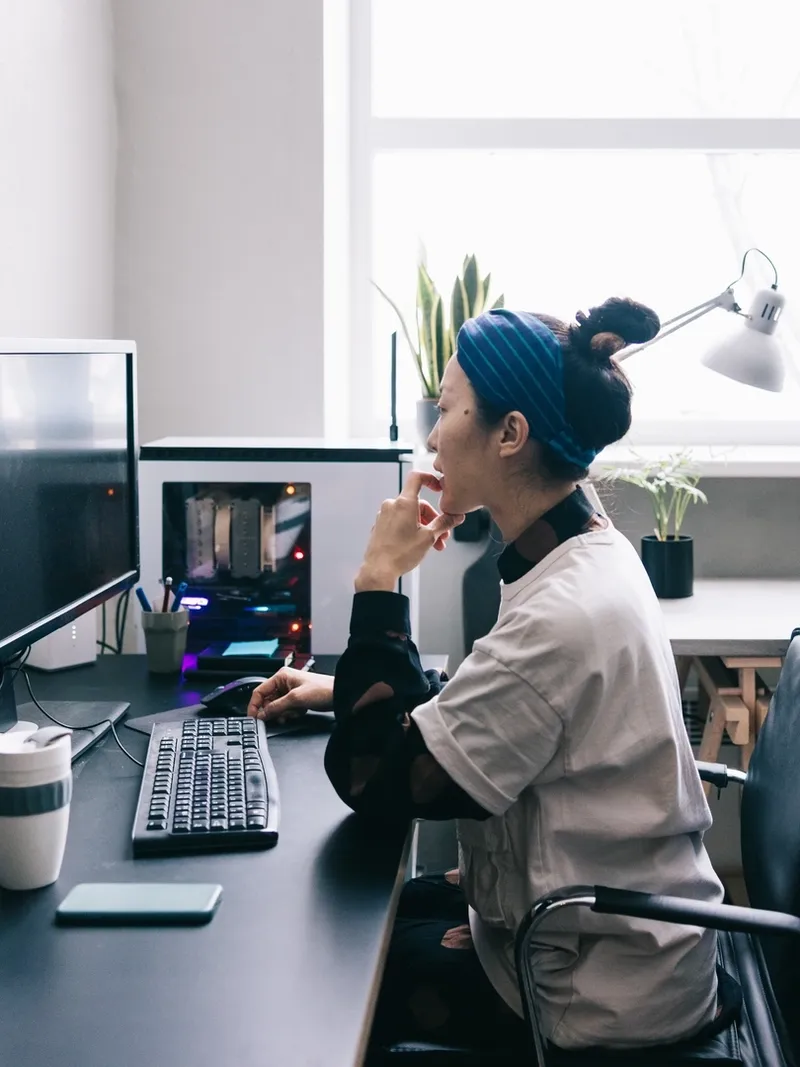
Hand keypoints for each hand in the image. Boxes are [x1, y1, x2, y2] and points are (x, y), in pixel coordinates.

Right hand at [246, 667, 334, 721]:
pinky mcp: (297, 699)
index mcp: (281, 676)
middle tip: (278, 717)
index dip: (255, 705)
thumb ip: (276, 707)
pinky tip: (298, 712)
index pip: (259, 691)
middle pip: (268, 701)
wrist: (339, 695)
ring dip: (283, 713)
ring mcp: (290, 691)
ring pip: (276, 706)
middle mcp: (284, 682)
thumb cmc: (322, 689)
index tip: (253, 717)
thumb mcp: (295, 699)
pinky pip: (286, 709)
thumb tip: (262, 714)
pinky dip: (290, 713)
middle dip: (273, 711)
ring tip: (292, 713)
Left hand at [355, 471, 464, 591]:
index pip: (417, 478)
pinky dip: (410, 529)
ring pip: (409, 515)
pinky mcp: (380, 525)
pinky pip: (399, 522)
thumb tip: (455, 516)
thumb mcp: (429, 538)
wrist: (379, 570)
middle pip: (418, 504)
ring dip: (423, 527)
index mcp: (404, 503)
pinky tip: (416, 544)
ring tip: (431, 544)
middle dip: (432, 519)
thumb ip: (444, 523)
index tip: (438, 488)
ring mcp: (384, 515)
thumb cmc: (400, 554)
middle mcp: (392, 505)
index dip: (430, 479)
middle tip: (441, 535)